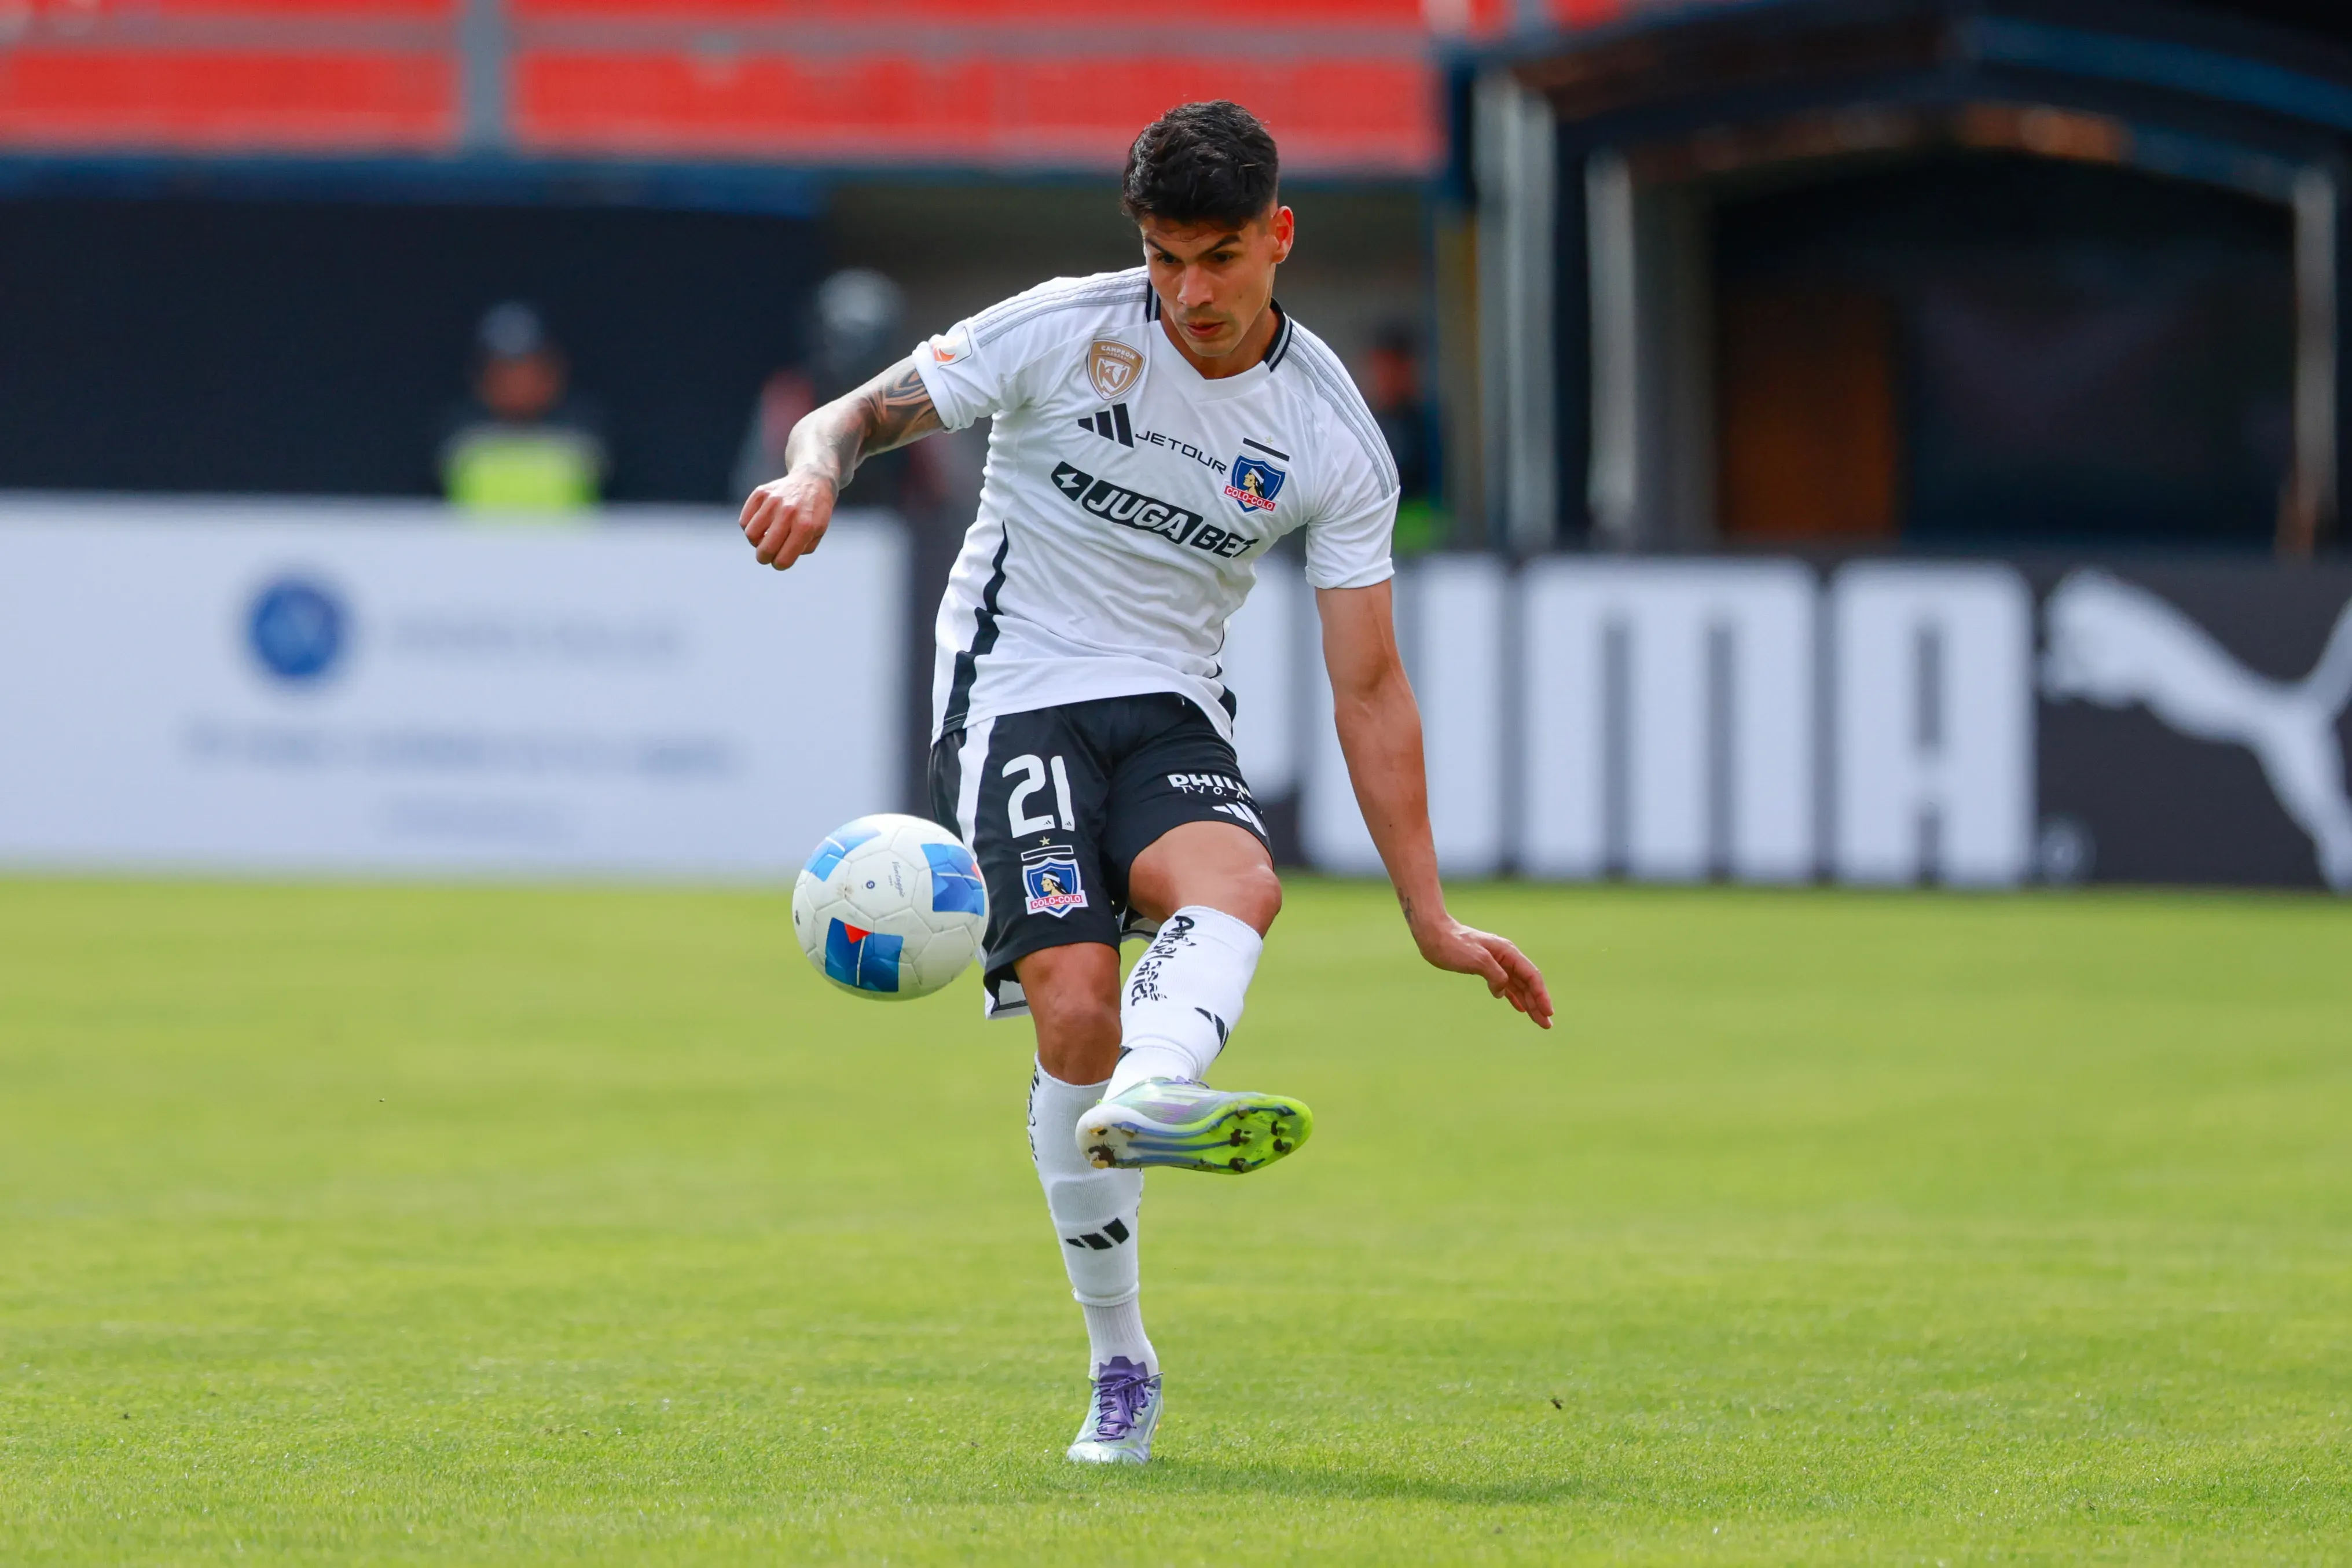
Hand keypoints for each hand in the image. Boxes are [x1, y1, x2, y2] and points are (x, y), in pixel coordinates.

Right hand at [739, 466, 835, 570]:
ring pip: (750, 534)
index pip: (783, 559)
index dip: (780, 564)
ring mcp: (773, 501)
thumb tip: (779, 558)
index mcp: (805, 526)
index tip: (781, 561)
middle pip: (764, 549)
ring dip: (756, 541)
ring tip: (765, 536)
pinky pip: (744, 520)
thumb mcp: (818, 532)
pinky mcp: (760, 492)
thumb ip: (801, 549)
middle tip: (768, 554)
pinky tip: (761, 524)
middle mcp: (788, 512)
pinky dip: (749, 527)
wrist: (813, 479)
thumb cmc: (815, 511)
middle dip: (765, 558)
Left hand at [1411, 911, 1553, 1028]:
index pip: (1531, 976)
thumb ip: (1496, 975)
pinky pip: (1505, 985)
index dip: (1541, 995)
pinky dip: (1513, 997)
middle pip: (1528, 983)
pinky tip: (1519, 1008)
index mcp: (1507, 952)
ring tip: (1538, 1020)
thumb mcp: (1477, 960)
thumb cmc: (1453, 945)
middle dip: (1538, 1004)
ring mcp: (1497, 963)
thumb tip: (1502, 992)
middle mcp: (1506, 957)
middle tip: (1547, 1025)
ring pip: (1518, 986)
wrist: (1433, 934)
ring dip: (1528, 1003)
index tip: (1548, 1012)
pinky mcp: (1486, 968)